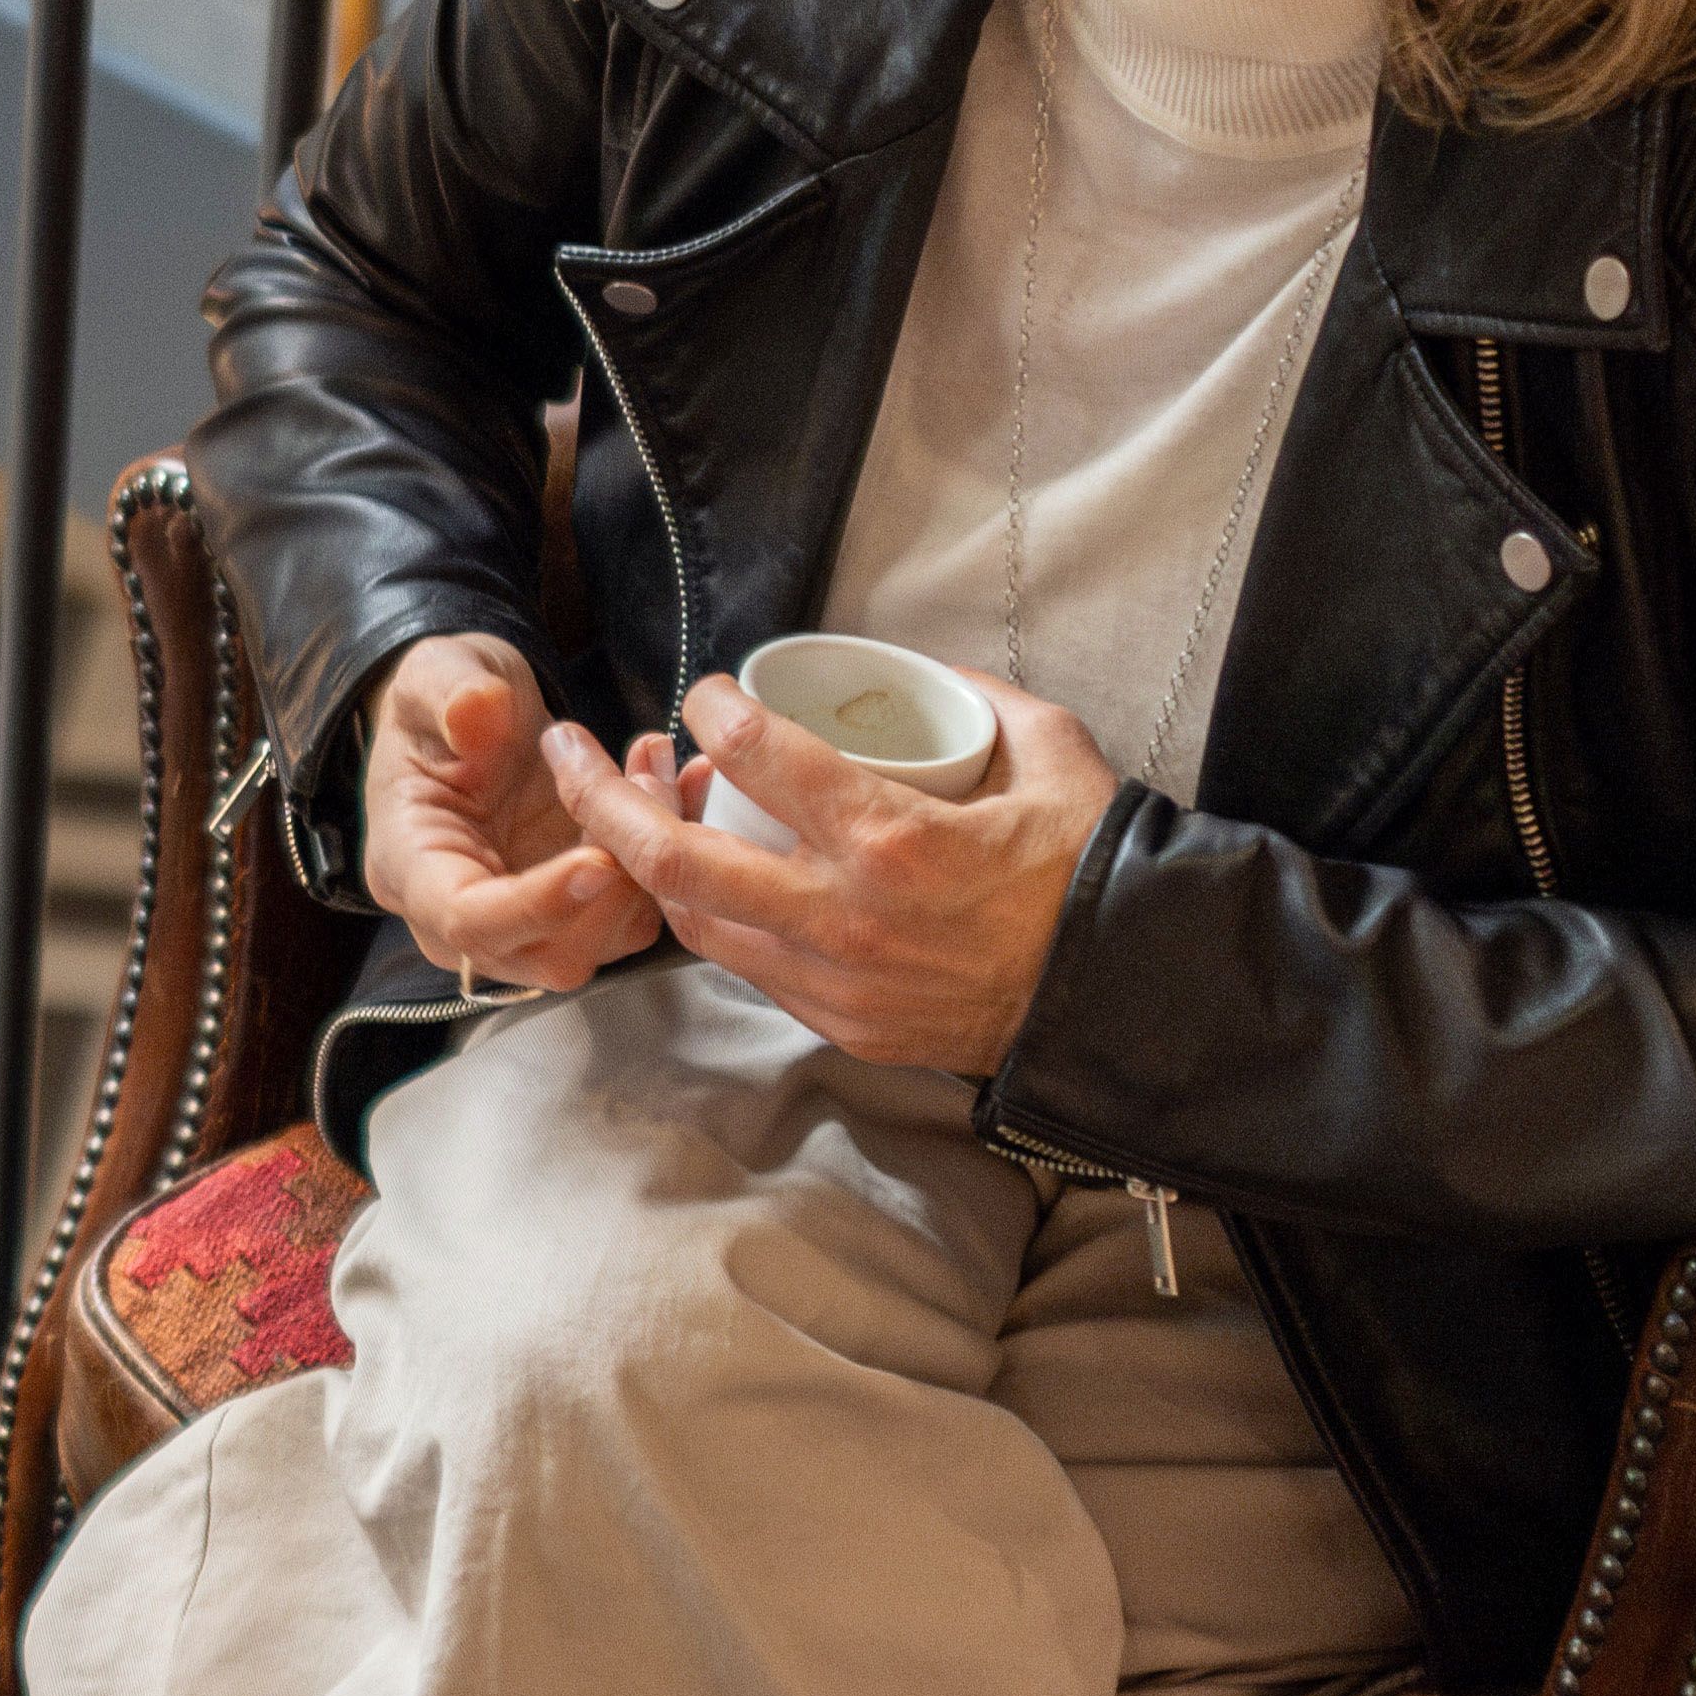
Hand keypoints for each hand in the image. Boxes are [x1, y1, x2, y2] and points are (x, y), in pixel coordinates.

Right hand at [351, 633, 660, 997]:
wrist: (477, 713)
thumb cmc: (446, 698)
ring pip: (604, 940)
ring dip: (650, 868)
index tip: (599, 859)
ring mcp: (527, 921)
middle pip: (547, 955)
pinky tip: (679, 783)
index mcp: (412, 868)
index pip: (469, 921)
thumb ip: (448, 690)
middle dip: (613, 890)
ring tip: (657, 768)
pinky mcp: (579, 909)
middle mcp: (466, 916)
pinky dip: (671, 858)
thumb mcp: (436, 672)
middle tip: (647, 793)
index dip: (538, 905)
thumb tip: (474, 709)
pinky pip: (636, 912)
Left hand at [540, 670, 1119, 1078]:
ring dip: (647, 863)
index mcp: (893, 841)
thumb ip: (979, 700)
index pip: (760, 755)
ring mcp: (834, 981)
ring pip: (692, 921)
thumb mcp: (1055, 755)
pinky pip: (746, 965)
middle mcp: (843, 917)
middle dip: (601, 800)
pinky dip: (712, 916)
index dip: (713, 709)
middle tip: (571, 752)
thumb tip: (918, 672)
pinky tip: (704, 876)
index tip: (709, 691)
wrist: (1125, 1003)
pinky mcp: (839, 1024)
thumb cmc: (1095, 875)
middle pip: (673, 859)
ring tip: (630, 811)